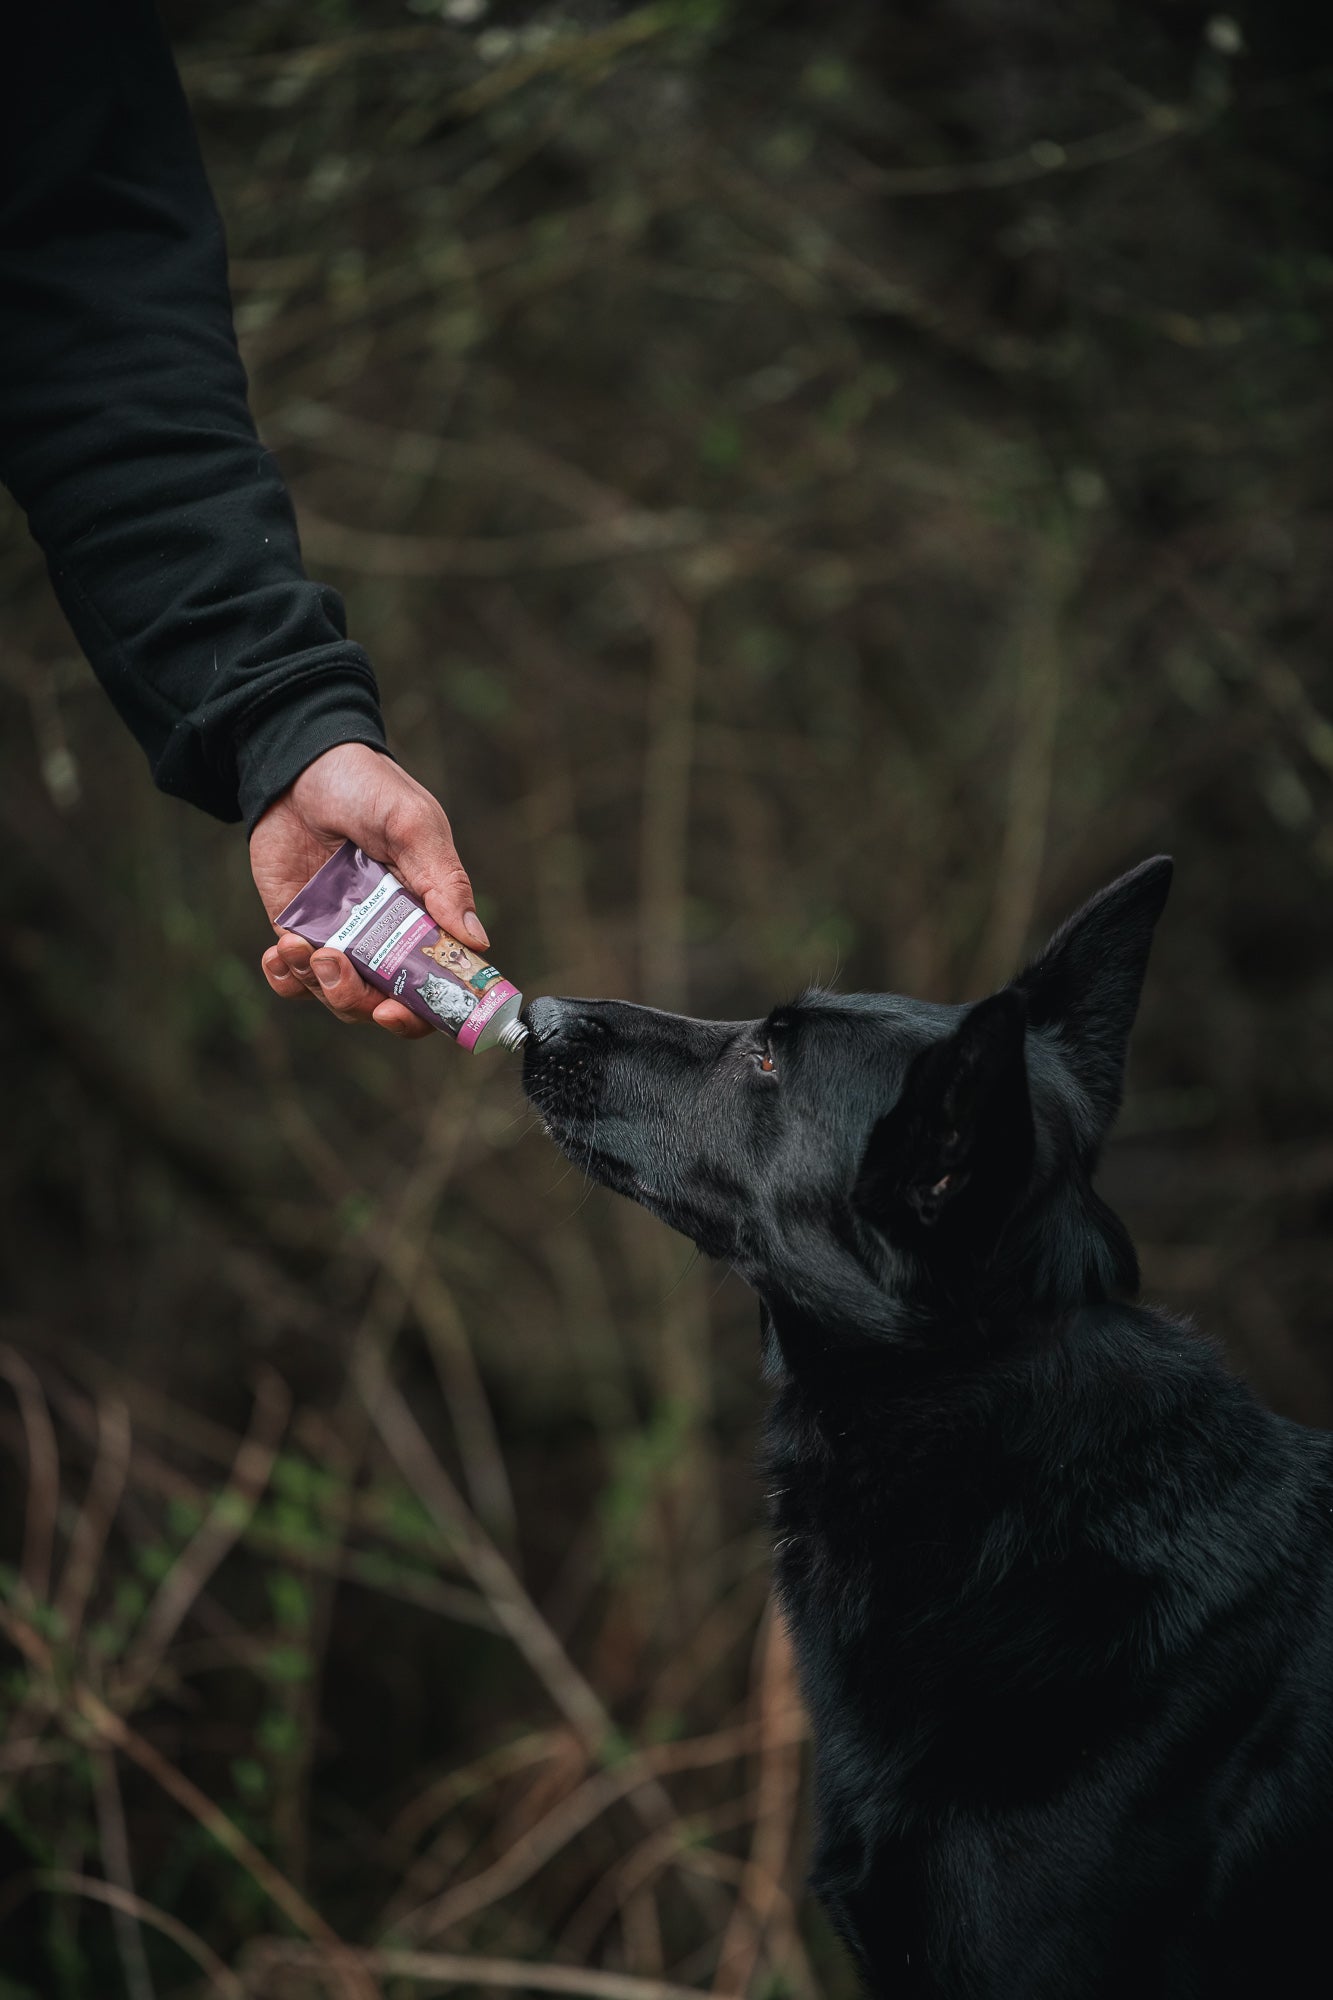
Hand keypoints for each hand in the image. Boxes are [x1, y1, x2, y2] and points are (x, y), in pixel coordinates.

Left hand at [251, 743, 488, 1038]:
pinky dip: (285, 979)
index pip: (437, 983)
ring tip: (303, 945)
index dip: (424, 1010)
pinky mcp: (299, 928)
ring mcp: (342, 935)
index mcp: (427, 916)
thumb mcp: (414, 825)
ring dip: (320, 984)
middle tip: (342, 974)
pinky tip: (279, 952)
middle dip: (362, 1003)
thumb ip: (444, 880)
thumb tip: (476, 939)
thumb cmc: (368, 787)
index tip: (397, 1010)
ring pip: (338, 996)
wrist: (299, 764)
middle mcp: (388, 935)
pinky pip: (294, 978)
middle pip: (386, 1003)